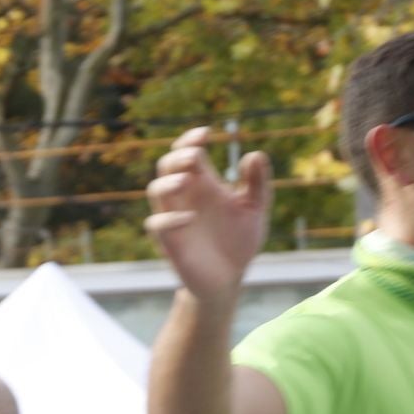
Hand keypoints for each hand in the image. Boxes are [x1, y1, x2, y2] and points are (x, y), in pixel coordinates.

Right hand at [145, 127, 272, 303]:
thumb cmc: (239, 242)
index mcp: (203, 184)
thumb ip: (257, 183)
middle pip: (167, 165)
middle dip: (177, 157)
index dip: (191, 139)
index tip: (206, 133)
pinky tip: (191, 219)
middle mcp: (185, 197)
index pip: (188, 152)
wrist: (229, 279)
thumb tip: (256, 154)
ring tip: (186, 181)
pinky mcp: (170, 242)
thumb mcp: (255, 209)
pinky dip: (170, 219)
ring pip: (155, 190)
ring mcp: (174, 218)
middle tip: (195, 156)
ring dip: (168, 182)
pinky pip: (157, 224)